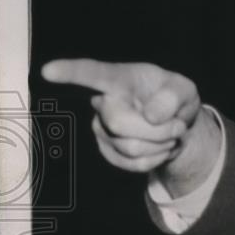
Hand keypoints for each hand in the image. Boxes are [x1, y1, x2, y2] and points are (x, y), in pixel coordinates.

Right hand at [42, 59, 220, 195]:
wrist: (177, 126)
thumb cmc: (175, 100)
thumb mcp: (185, 89)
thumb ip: (174, 96)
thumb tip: (151, 115)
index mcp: (120, 79)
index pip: (93, 73)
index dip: (70, 72)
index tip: (49, 71)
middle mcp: (104, 102)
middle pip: (119, 122)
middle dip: (157, 129)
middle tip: (177, 125)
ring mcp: (102, 128)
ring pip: (130, 147)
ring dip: (162, 144)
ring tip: (171, 134)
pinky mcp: (109, 151)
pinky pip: (134, 164)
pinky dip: (158, 158)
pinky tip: (161, 147)